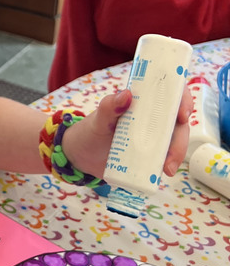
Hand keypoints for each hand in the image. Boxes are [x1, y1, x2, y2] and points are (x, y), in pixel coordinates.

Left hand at [62, 85, 192, 178]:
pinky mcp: (152, 153)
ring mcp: (154, 136)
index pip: (170, 93)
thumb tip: (127, 94)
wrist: (83, 156)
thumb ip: (109, 106)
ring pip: (175, 141)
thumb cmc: (91, 131)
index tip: (182, 115)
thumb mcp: (98, 119)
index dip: (182, 99)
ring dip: (177, 154)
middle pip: (178, 122)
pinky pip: (166, 156)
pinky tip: (163, 173)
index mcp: (143, 101)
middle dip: (181, 138)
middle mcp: (153, 117)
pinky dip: (168, 163)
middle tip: (172, 155)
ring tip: (166, 169)